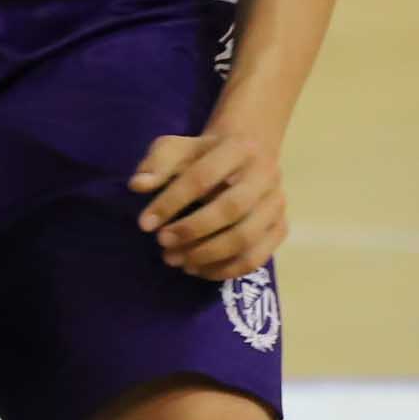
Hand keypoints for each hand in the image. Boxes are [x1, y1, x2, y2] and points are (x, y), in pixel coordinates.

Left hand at [130, 122, 286, 280]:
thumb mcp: (175, 149)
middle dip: (192, 230)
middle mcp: (266, 175)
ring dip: (206, 255)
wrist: (243, 159)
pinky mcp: (280, 228)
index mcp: (239, 149)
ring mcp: (277, 204)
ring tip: (175, 260)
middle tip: (162, 242)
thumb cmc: (202, 156)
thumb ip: (156, 164)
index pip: (203, 177)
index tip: (144, 223)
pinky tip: (196, 269)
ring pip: (246, 238)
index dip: (171, 202)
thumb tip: (138, 185)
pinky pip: (256, 258)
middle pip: (232, 209)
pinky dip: (224, 270)